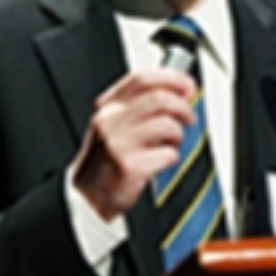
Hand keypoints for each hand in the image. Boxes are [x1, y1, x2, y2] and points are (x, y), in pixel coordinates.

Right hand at [71, 69, 195, 220]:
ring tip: (173, 142)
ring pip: (167, 124)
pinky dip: (172, 157)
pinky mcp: (129, 167)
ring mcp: (118, 143)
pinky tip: (163, 160)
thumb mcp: (115, 124)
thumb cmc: (105, 159)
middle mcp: (110, 121)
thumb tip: (179, 93)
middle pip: (159, 98)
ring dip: (178, 134)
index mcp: (107, 106)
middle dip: (183, 107)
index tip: (188, 86)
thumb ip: (141, 106)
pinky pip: (167, 154)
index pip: (142, 78)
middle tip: (189, 117)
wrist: (86, 196)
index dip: (171, 78)